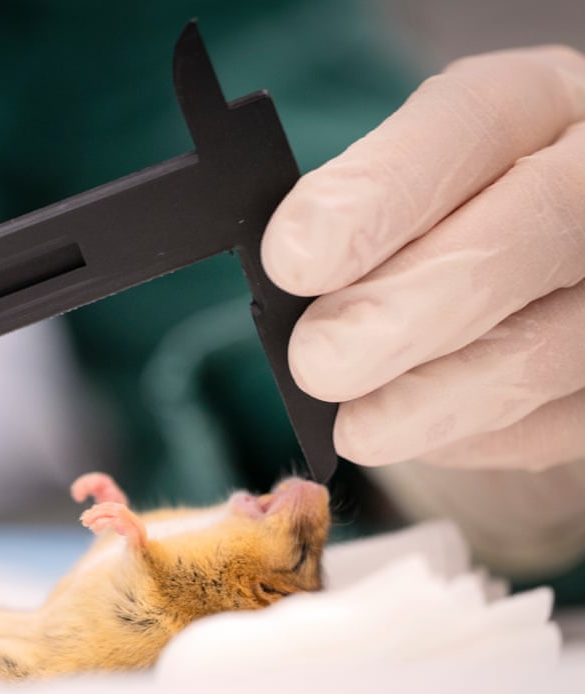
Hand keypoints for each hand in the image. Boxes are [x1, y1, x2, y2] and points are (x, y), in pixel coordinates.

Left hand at [262, 46, 584, 470]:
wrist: (529, 284)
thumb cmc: (441, 222)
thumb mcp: (401, 187)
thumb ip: (359, 211)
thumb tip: (294, 263)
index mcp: (539, 101)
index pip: (472, 121)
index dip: (380, 192)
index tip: (293, 258)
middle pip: (539, 225)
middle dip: (411, 306)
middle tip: (317, 361)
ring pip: (555, 342)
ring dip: (440, 394)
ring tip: (355, 425)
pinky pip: (561, 419)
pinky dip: (476, 434)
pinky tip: (411, 432)